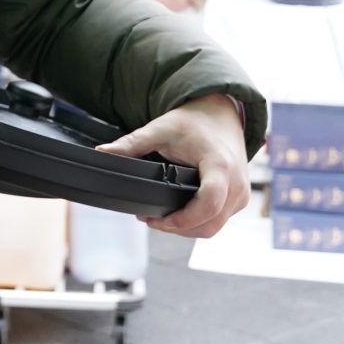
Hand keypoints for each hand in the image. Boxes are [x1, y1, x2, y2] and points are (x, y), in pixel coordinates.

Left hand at [97, 94, 250, 237]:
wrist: (220, 115)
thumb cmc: (194, 122)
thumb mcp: (161, 129)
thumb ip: (132, 143)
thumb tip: (102, 153)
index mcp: (220, 165)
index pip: (209, 203)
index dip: (183, 219)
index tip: (157, 220)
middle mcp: (236, 183)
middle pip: (210, 224)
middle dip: (178, 228)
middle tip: (149, 219)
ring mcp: (241, 194)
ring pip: (214, 227)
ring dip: (187, 228)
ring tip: (159, 218)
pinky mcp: (239, 200)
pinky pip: (218, 221)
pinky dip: (198, 223)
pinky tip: (177, 214)